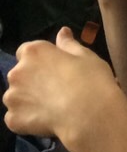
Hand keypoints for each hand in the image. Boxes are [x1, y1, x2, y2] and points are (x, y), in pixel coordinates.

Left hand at [3, 29, 119, 145]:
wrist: (88, 114)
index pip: (26, 51)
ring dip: (28, 99)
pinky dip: (26, 119)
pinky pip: (16, 117)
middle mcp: (17, 72)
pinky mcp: (13, 119)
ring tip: (51, 106)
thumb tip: (62, 32)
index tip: (54, 68)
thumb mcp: (85, 56)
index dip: (39, 60)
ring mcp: (12, 97)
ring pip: (16, 96)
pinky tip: (45, 120)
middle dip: (32, 79)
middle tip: (55, 88)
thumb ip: (68, 44)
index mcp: (34, 52)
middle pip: (20, 74)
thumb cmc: (90, 79)